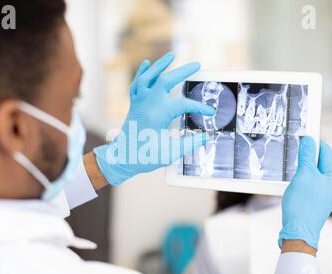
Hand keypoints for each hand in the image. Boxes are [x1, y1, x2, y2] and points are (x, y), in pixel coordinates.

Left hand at [94, 52, 214, 185]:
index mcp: (157, 115)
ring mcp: (139, 104)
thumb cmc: (145, 157)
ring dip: (160, 65)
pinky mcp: (134, 106)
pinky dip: (141, 73)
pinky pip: (136, 85)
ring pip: (148, 78)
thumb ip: (190, 144)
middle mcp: (147, 105)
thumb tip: (207, 136)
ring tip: (171, 55)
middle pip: (165, 81)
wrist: (121, 159)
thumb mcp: (170, 153)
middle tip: (197, 64)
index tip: (210, 112)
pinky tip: (146, 63)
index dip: (198, 107)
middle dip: (182, 71)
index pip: (183, 104)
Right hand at [279, 137, 331, 250]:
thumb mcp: (304, 175)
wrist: (298, 232)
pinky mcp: (311, 199)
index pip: (325, 151)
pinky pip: (306, 181)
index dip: (313, 141)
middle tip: (292, 147)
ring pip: (310, 171)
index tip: (301, 134)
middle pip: (318, 161)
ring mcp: (321, 192)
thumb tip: (309, 140)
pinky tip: (289, 179)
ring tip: (290, 164)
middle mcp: (330, 184)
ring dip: (300, 166)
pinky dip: (298, 177)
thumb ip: (307, 156)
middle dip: (305, 154)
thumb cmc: (303, 205)